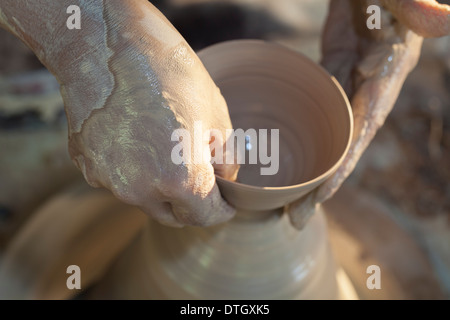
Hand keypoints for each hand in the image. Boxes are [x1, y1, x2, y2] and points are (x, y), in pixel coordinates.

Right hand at [63, 1, 238, 227]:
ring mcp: (109, 180)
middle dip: (190, 204)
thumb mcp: (217, 116)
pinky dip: (131, 171)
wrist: (109, 45)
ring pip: (144, 199)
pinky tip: (135, 138)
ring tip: (163, 147)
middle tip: (199, 177)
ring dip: (159, 187)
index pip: (206, 217)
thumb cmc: (170, 74)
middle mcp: (141, 190)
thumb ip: (225, 162)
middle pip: (172, 215)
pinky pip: (118, 180)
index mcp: (180, 180)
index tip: (224, 202)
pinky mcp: (86, 166)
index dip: (221, 210)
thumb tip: (222, 182)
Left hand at [287, 0, 448, 228]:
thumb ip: (415, 8)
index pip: (364, 129)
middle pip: (345, 145)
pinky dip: (309, 137)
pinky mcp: (336, 70)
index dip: (345, 163)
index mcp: (387, 74)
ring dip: (313, 168)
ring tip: (287, 203)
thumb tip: (445, 23)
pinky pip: (321, 110)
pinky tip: (294, 157)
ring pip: (332, 134)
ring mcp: (352, 82)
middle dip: (323, 183)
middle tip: (295, 218)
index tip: (321, 194)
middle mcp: (371, 87)